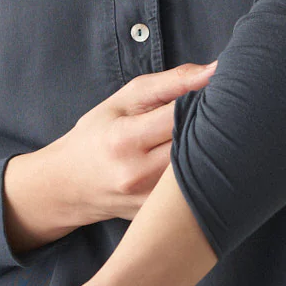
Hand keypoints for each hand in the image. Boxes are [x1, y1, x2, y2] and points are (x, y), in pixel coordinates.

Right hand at [49, 60, 217, 226]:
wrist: (68, 186)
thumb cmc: (97, 136)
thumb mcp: (124, 100)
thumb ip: (172, 81)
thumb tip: (216, 70)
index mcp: (125, 139)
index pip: (184, 114)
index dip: (204, 100)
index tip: (212, 93)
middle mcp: (138, 175)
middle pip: (198, 144)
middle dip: (212, 125)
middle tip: (216, 114)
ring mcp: (149, 201)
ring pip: (201, 169)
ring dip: (209, 149)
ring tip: (203, 136)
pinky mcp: (159, 215)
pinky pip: (192, 190)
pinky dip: (200, 171)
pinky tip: (194, 161)